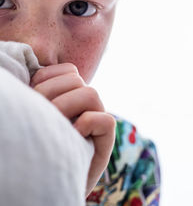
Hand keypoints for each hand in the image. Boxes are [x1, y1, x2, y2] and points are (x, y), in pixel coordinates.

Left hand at [30, 63, 115, 195]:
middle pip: (77, 80)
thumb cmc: (42, 141)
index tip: (32, 94)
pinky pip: (105, 121)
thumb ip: (44, 92)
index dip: (47, 77)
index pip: (68, 69)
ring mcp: (98, 118)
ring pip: (91, 94)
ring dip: (66, 106)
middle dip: (51, 93)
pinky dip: (87, 123)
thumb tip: (36, 71)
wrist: (51, 176)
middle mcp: (88, 103)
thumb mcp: (40, 111)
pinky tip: (73, 134)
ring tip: (53, 124)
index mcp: (73, 93)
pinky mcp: (106, 139)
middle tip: (39, 113)